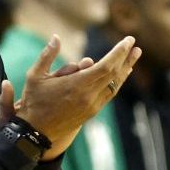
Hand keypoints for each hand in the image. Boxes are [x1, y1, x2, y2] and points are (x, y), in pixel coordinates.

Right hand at [12, 35, 141, 160]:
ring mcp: (92, 105)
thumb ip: (47, 55)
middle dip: (126, 58)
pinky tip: (122, 74)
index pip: (106, 66)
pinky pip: (109, 94)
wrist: (36, 132)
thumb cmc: (34, 101)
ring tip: (134, 57)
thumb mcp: (35, 75)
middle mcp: (89, 96)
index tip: (128, 40)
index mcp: (77, 85)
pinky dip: (117, 82)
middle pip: (114, 74)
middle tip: (135, 46)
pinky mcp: (92, 111)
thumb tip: (56, 37)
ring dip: (125, 70)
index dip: (119, 52)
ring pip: (114, 85)